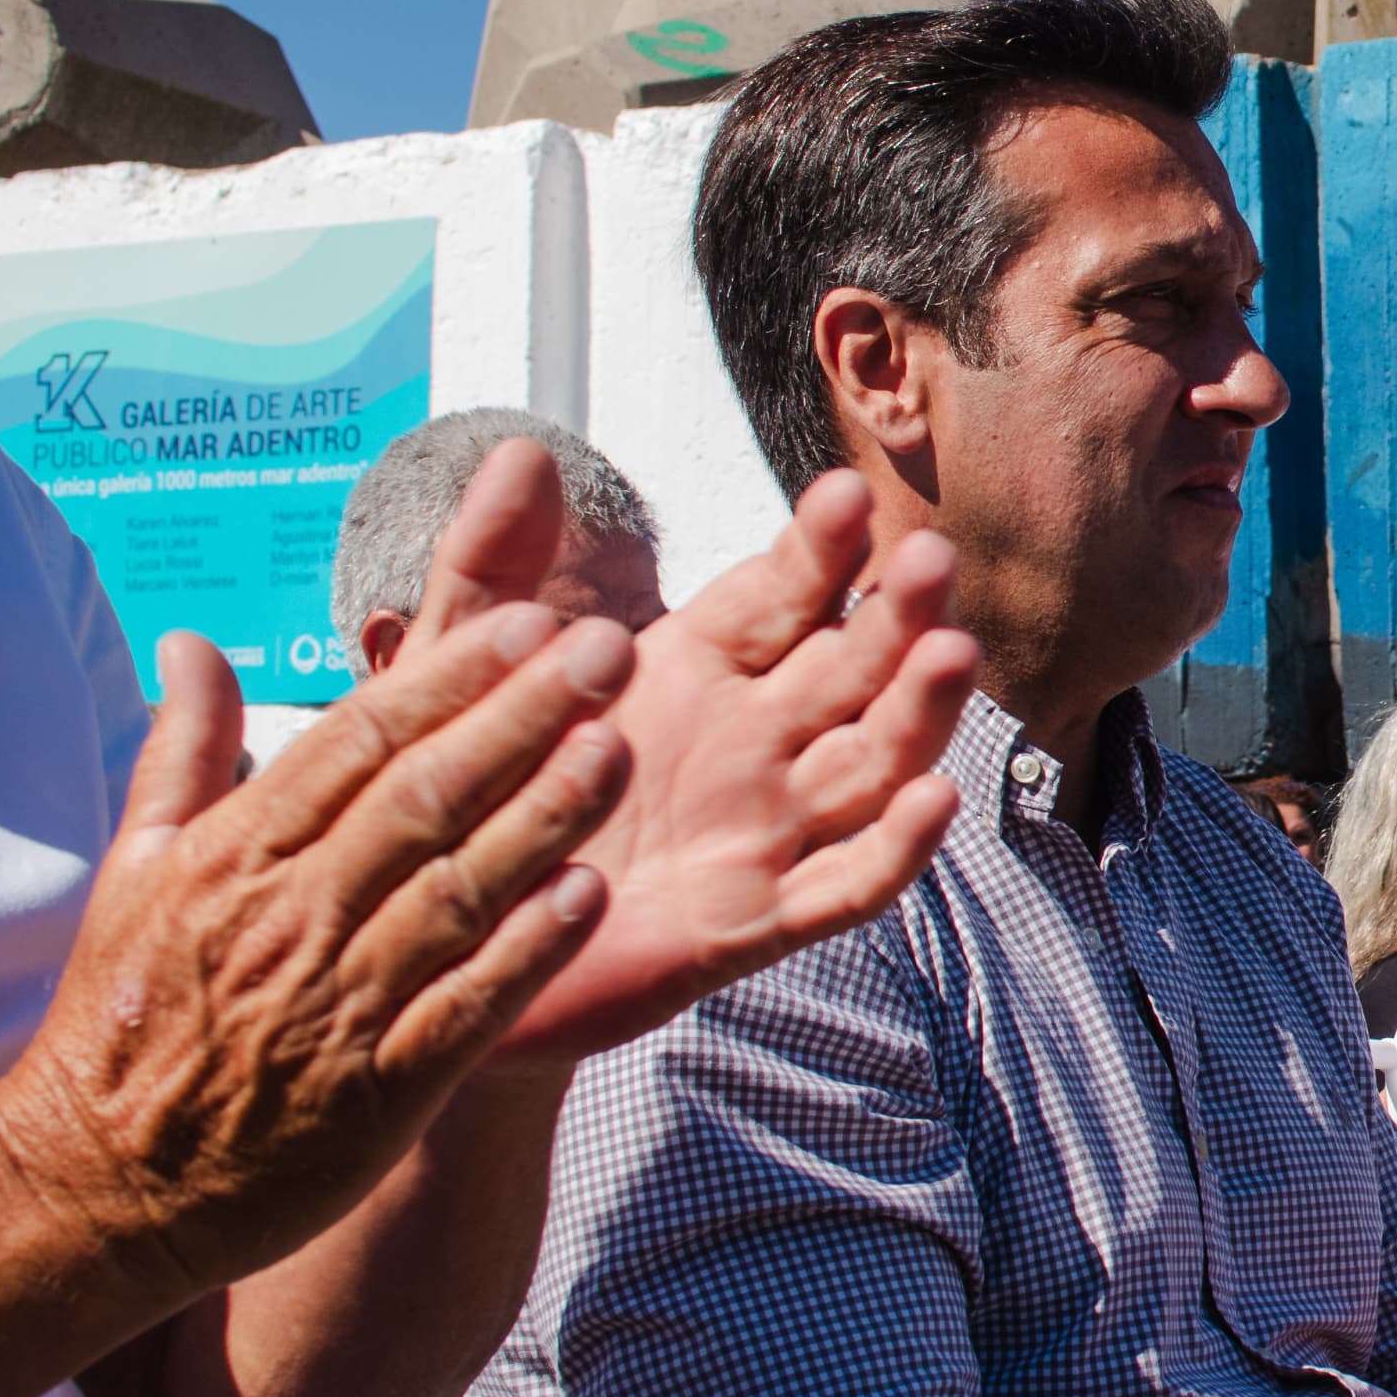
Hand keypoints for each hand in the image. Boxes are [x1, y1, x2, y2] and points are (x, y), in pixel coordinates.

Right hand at [0, 611, 635, 1304]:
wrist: (96, 1187)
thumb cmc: (122, 1019)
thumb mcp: (132, 872)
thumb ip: (181, 753)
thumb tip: (190, 644)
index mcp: (233, 855)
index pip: (358, 742)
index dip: (450, 677)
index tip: (528, 621)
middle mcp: (289, 916)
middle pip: (422, 798)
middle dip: (521, 718)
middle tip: (608, 648)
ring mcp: (336, 1004)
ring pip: (456, 892)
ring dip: (541, 818)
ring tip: (616, 748)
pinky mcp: (378, 1091)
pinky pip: (466, 1007)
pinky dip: (526, 951)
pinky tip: (590, 894)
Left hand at [401, 454, 982, 1065]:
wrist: (444, 945)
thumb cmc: (465, 802)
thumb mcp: (460, 673)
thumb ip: (491, 566)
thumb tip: (522, 451)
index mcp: (688, 671)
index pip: (777, 596)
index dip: (817, 551)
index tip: (845, 497)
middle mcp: (745, 744)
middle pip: (849, 670)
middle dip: (894, 614)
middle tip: (929, 558)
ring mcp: (760, 831)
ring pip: (868, 764)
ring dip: (918, 711)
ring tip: (952, 654)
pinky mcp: (752, 923)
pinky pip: (843, 887)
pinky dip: (895, 849)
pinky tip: (931, 800)